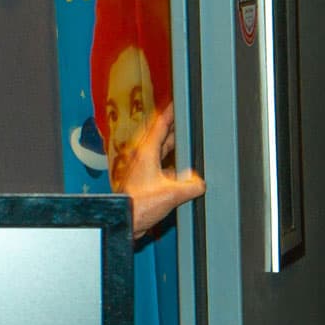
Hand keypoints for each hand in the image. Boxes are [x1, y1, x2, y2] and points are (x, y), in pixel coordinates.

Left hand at [112, 106, 206, 237]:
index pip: (160, 125)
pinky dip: (171, 163)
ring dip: (172, 145)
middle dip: (174, 127)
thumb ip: (192, 185)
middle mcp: (143, 158)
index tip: (177, 104)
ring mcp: (142, 169)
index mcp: (146, 153)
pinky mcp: (144, 180)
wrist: (125, 220)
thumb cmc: (138, 206)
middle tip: (185, 119)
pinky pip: (161, 165)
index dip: (170, 112)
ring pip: (160, 150)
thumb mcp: (173, 194)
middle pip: (161, 136)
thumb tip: (200, 183)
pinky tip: (181, 170)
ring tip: (185, 141)